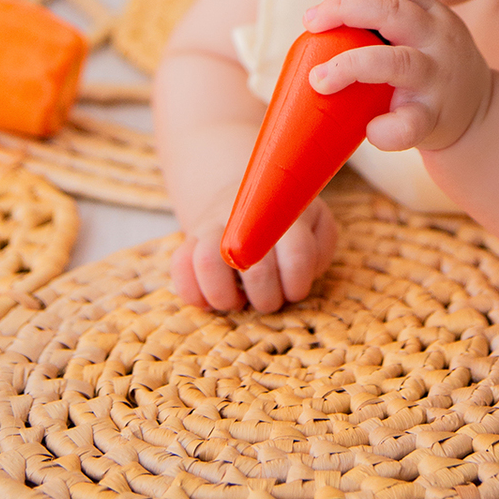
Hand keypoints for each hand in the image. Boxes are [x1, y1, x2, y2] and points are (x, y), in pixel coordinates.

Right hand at [170, 193, 338, 313]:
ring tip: (238, 300)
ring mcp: (212, 228)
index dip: (296, 283)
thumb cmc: (288, 222)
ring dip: (225, 295)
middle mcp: (243, 216)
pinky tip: (212, 299)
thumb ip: (320, 247)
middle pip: (255, 265)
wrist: (245, 198)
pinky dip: (194, 293)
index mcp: (283, 212)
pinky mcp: (188, 243)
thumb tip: (304, 270)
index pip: (296, 252)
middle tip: (269, 299)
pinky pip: (179, 268)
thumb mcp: (315, 225)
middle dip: (266, 297)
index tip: (294, 290)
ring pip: (207, 262)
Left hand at [304, 0, 491, 152]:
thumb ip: (388, 19)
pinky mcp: (435, 117)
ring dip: (349, 66)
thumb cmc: (431, 67)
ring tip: (319, 80)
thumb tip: (318, 21)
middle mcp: (439, 38)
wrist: (478, 115)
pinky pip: (409, 123)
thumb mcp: (424, 31)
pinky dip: (385, 129)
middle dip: (344, 10)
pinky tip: (370, 130)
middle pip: (392, 10)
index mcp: (433, 12)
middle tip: (311, 23)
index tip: (330, 7)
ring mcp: (438, 78)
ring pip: (397, 61)